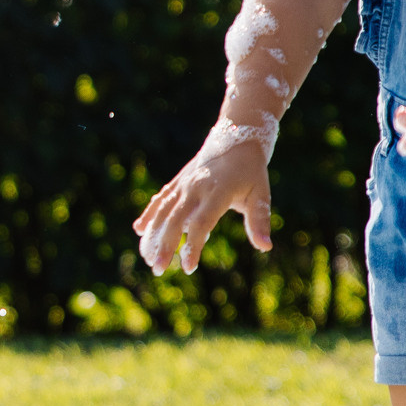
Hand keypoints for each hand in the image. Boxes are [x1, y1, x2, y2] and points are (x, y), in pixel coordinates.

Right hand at [134, 123, 275, 275]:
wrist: (236, 136)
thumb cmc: (251, 171)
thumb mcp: (260, 194)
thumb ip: (259, 220)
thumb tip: (265, 247)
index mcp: (217, 192)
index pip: (201, 223)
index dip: (192, 246)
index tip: (188, 268)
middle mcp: (196, 187)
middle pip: (174, 219)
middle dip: (164, 245)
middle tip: (158, 269)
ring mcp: (184, 184)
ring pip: (162, 211)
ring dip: (153, 234)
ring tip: (147, 257)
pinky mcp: (178, 182)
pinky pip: (160, 199)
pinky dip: (149, 214)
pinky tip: (139, 230)